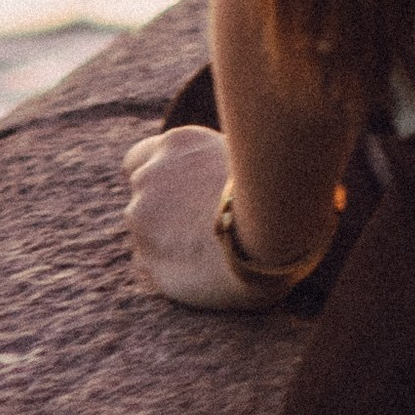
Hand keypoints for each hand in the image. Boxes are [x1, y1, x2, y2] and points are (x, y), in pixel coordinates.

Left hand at [122, 122, 280, 311]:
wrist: (277, 233)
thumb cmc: (276, 190)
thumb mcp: (246, 154)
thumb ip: (209, 161)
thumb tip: (207, 173)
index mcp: (176, 144)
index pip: (137, 159)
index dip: (155, 177)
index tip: (176, 192)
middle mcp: (150, 177)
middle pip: (141, 198)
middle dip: (161, 211)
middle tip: (200, 224)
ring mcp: (143, 220)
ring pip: (144, 234)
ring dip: (166, 241)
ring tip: (209, 250)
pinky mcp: (148, 262)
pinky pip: (148, 267)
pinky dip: (167, 269)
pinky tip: (201, 270)